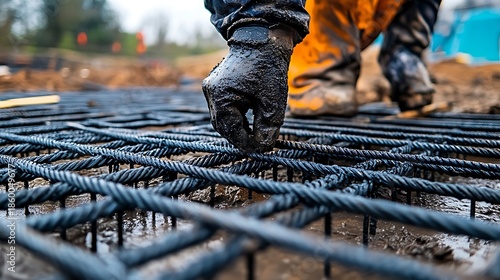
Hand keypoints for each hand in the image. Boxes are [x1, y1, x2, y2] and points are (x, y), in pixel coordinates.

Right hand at [202, 26, 293, 151]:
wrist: (263, 38)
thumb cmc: (268, 67)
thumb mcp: (272, 101)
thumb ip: (267, 127)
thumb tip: (263, 147)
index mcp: (220, 96)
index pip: (230, 130)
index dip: (246, 143)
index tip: (261, 150)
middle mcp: (211, 92)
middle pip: (223, 125)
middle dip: (240, 136)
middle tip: (258, 144)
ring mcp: (211, 87)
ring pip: (223, 116)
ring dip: (238, 126)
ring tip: (255, 133)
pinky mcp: (217, 84)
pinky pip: (224, 106)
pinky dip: (236, 115)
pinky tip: (250, 118)